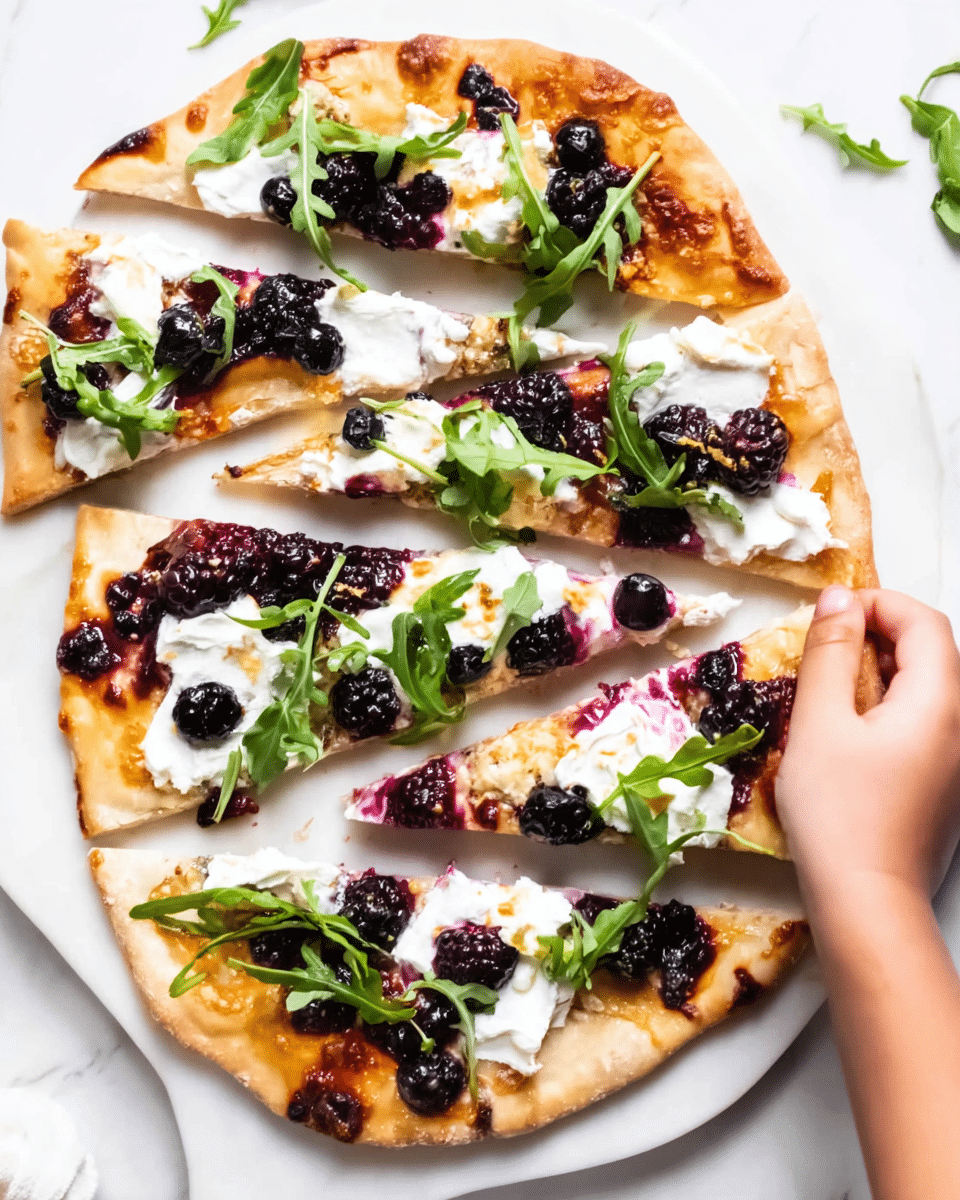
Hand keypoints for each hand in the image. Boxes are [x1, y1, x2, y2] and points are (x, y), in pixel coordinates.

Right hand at [776, 587, 959, 899]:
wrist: (867, 903)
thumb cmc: (839, 813)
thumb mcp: (819, 722)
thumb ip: (830, 653)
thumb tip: (838, 599)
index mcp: (940, 701)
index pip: (924, 621)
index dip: (877, 603)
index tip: (829, 616)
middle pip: (929, 653)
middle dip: (874, 637)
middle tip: (820, 655)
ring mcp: (956, 760)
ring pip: (923, 690)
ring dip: (875, 676)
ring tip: (826, 699)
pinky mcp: (943, 786)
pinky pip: (920, 726)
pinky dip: (884, 713)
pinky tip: (846, 742)